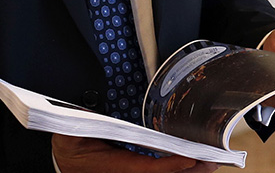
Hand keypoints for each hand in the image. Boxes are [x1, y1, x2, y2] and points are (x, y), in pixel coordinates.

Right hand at [52, 135, 219, 172]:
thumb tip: (90, 108)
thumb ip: (83, 121)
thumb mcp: (69, 133)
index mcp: (108, 168)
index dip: (169, 166)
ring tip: (208, 164)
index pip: (145, 169)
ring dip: (186, 171)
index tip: (190, 159)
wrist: (62, 156)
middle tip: (211, 163)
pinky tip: (193, 165)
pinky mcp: (132, 172)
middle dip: (187, 171)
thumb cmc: (68, 142)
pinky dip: (176, 168)